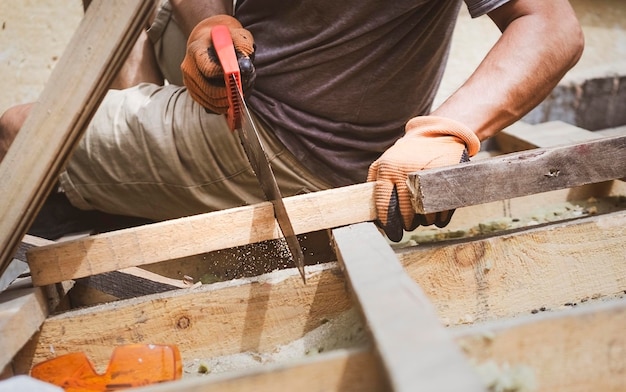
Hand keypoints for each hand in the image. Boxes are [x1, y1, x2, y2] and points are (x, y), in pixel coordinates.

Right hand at [181, 15, 255, 112]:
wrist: (209, 40)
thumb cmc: (226, 38)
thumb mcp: (237, 35)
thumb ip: (244, 47)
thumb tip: (245, 67)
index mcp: (196, 50)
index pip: (210, 70)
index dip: (227, 77)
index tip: (239, 77)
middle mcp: (189, 68)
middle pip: (210, 91)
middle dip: (231, 94)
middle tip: (245, 89)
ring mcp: (189, 82)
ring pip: (211, 102)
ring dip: (229, 102)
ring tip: (241, 92)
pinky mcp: (194, 93)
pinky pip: (210, 107)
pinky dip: (224, 106)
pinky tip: (233, 97)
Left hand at [367, 116, 480, 241]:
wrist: (435, 135)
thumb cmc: (405, 155)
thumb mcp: (384, 163)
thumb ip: (374, 184)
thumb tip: (370, 213)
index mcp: (388, 170)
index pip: (384, 203)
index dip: (388, 222)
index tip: (393, 233)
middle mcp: (406, 171)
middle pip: (406, 211)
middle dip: (408, 223)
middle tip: (409, 225)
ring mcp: (428, 173)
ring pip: (426, 211)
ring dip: (426, 221)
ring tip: (424, 216)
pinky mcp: (447, 174)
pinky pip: (444, 206)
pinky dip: (441, 216)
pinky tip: (437, 214)